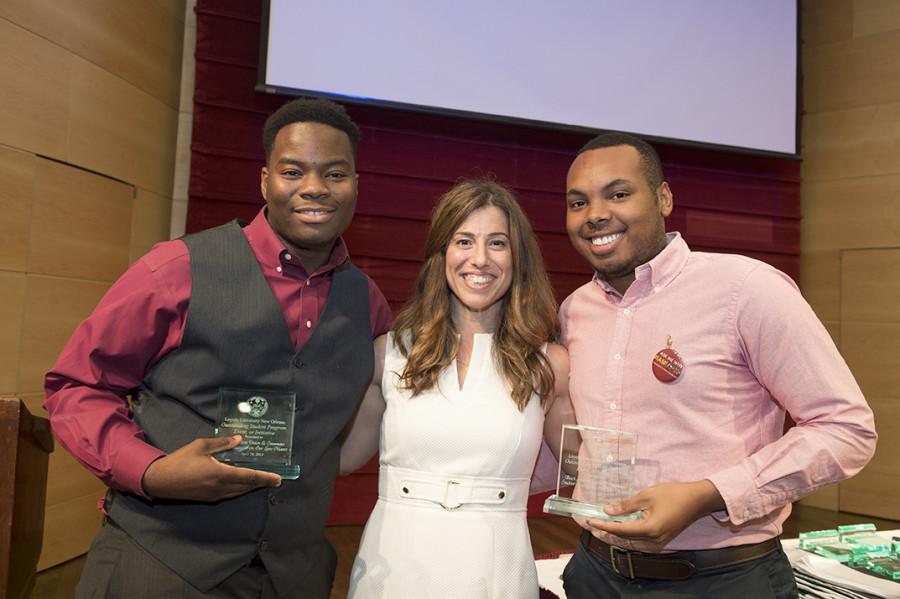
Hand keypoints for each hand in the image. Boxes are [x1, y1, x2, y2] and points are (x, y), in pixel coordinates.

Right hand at [142, 435, 281, 501]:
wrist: (160, 481)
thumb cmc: (180, 460)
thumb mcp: (201, 446)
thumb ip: (222, 443)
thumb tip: (240, 439)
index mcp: (220, 474)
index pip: (249, 477)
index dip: (265, 478)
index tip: (278, 479)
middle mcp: (220, 487)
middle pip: (247, 486)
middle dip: (262, 483)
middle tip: (275, 480)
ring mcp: (214, 495)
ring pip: (239, 492)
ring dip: (252, 487)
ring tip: (262, 481)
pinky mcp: (209, 498)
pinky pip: (230, 494)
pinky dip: (240, 489)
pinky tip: (243, 484)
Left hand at [582, 480, 724, 552]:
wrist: (697, 501)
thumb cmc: (673, 494)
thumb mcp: (647, 496)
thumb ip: (626, 505)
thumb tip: (607, 510)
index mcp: (649, 529)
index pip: (620, 530)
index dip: (603, 525)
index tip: (589, 520)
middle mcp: (653, 541)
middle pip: (623, 540)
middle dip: (605, 533)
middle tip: (589, 525)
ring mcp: (658, 544)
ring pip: (630, 543)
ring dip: (614, 536)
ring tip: (599, 528)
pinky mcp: (660, 542)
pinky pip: (638, 543)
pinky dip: (625, 537)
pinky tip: (616, 530)